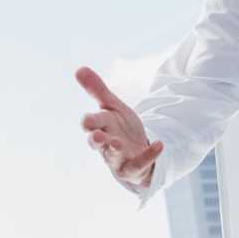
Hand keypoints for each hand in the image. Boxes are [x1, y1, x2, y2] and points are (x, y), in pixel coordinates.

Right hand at [75, 66, 162, 188]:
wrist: (136, 151)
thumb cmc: (120, 128)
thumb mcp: (112, 107)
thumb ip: (97, 90)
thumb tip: (79, 68)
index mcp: (101, 126)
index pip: (91, 124)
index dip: (90, 122)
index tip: (87, 120)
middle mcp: (105, 143)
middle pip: (96, 143)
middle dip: (95, 140)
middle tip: (96, 136)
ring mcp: (118, 158)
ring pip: (113, 157)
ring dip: (114, 150)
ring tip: (118, 143)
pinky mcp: (133, 168)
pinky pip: (139, 164)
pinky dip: (149, 155)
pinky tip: (159, 144)